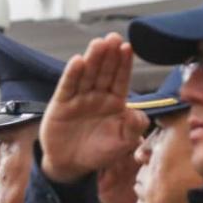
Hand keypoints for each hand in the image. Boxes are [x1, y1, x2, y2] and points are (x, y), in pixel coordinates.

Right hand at [40, 33, 147, 182]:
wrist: (71, 165)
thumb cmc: (99, 152)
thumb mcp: (123, 144)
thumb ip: (134, 128)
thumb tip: (140, 114)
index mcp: (115, 102)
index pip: (121, 79)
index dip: (124, 64)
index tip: (128, 47)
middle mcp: (97, 96)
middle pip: (104, 72)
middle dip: (109, 55)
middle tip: (113, 37)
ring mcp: (79, 98)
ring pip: (87, 75)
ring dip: (92, 59)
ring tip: (98, 44)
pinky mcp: (61, 104)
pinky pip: (68, 87)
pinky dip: (72, 75)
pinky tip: (77, 61)